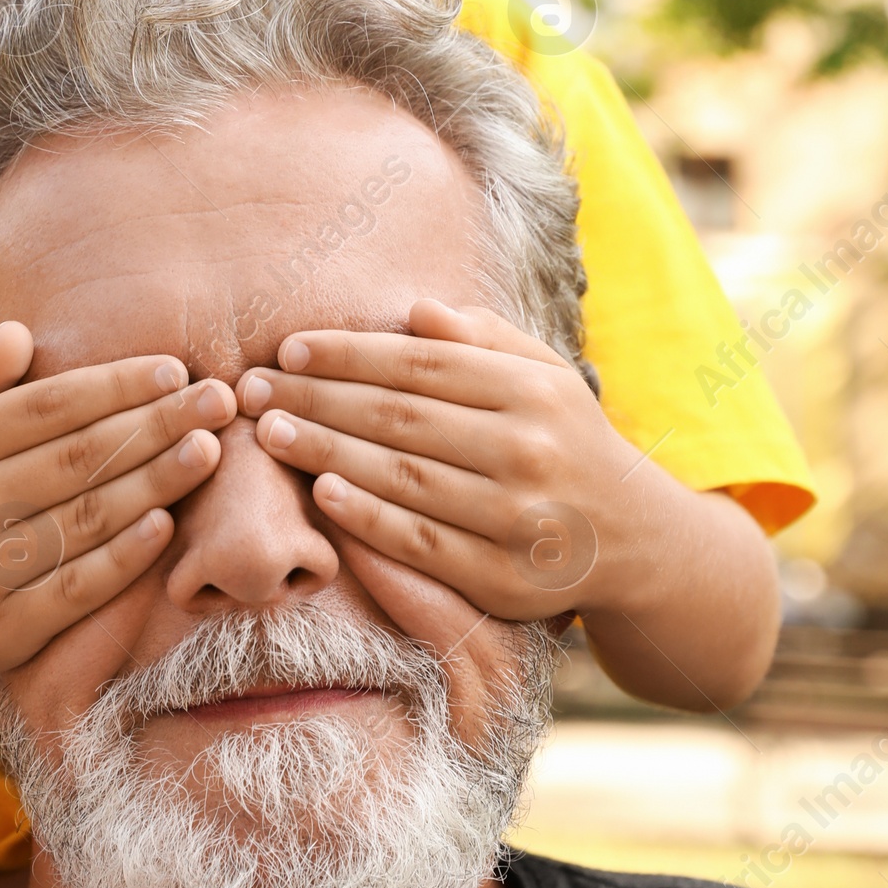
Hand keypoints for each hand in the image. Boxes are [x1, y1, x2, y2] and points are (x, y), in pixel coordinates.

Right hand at [0, 321, 235, 679]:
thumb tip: (19, 331)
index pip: (46, 406)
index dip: (114, 384)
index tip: (172, 368)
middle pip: (77, 457)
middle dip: (156, 424)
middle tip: (218, 399)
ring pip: (84, 520)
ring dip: (155, 482)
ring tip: (210, 450)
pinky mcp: (2, 630)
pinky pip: (75, 589)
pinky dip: (123, 558)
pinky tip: (166, 525)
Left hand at [239, 299, 630, 622]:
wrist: (633, 538)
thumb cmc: (564, 439)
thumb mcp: (542, 376)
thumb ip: (481, 339)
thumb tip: (413, 311)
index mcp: (533, 390)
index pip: (421, 363)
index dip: (349, 354)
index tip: (289, 349)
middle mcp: (528, 449)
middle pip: (401, 417)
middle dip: (317, 399)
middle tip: (254, 388)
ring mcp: (517, 517)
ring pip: (402, 478)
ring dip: (325, 453)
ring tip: (270, 432)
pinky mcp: (503, 577)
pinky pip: (419, 542)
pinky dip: (365, 517)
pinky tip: (319, 493)